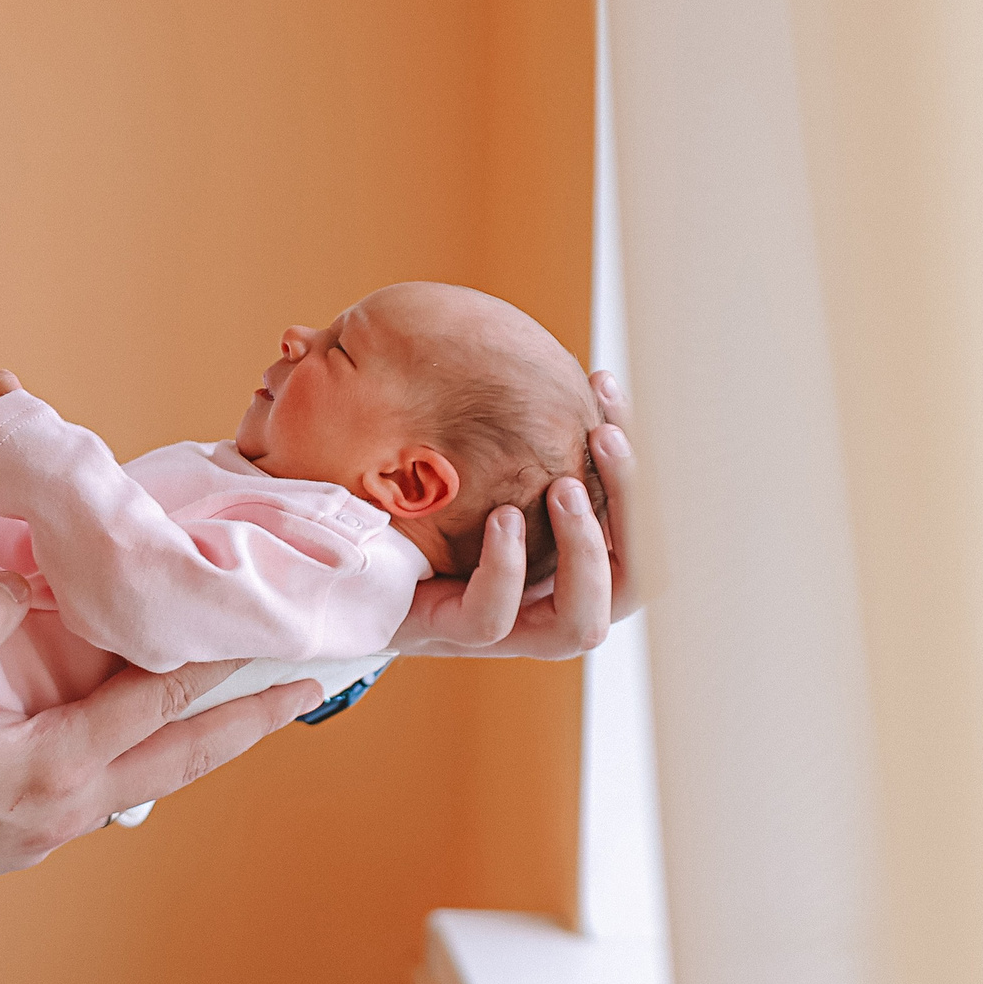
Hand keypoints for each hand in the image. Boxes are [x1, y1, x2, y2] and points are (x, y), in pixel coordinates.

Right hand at [0, 577, 323, 898]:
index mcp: (48, 767)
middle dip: (251, 720)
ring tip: (249, 711)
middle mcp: (61, 807)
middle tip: (311, 689)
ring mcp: (42, 830)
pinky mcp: (17, 837)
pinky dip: (147, 757)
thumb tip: (16, 582)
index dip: (223, 664)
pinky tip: (147, 739)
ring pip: (148, 777)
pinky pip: (108, 790)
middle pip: (182, 755)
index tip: (279, 642)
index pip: (159, 702)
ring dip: (202, 740)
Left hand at [390, 368, 634, 657]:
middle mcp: (545, 605)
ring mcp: (499, 630)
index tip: (605, 387)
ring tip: (562, 486)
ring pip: (580, 626)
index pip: (637, 532)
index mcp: (567, 564)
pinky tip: (500, 517)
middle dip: (629, 510)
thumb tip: (536, 352)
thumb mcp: (472, 461)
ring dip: (583, 552)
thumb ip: (509, 429)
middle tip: (603, 437)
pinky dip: (504, 570)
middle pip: (632, 584)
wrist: (345, 562)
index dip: (636, 462)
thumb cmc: (416, 502)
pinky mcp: (443, 631)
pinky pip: (490, 620)